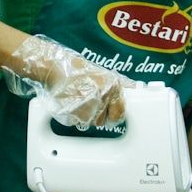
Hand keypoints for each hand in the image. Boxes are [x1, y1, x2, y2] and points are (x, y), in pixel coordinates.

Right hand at [6, 35, 129, 129]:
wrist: (55, 67)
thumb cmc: (76, 69)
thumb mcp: (102, 74)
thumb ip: (118, 87)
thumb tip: (136, 91)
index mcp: (113, 87)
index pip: (120, 114)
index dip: (113, 115)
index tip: (108, 114)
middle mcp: (103, 97)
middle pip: (103, 121)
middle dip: (96, 115)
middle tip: (87, 102)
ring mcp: (89, 106)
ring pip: (89, 123)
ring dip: (84, 116)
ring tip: (78, 100)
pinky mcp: (74, 113)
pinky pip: (76, 122)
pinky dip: (73, 116)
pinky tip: (70, 103)